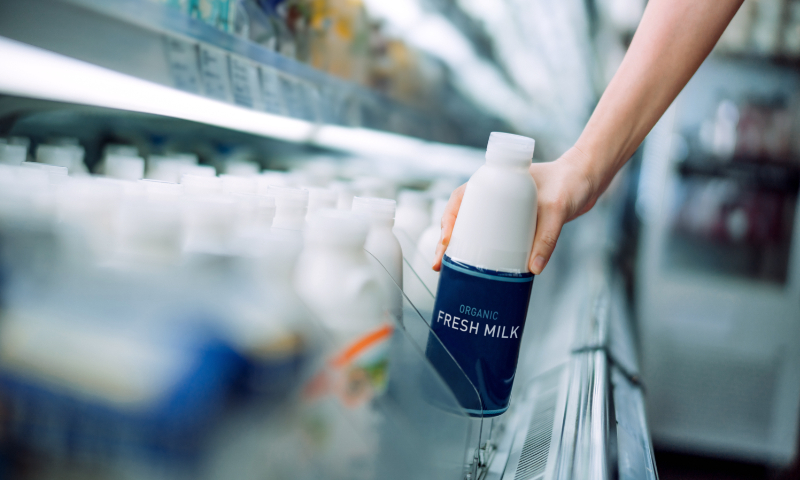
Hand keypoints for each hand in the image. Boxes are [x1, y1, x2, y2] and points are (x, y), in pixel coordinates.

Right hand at [432, 147, 597, 274]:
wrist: (587, 181)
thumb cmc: (570, 183)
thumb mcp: (557, 208)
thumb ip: (547, 237)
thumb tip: (534, 270)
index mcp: (495, 180)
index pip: (461, 198)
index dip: (448, 219)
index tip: (446, 241)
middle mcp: (494, 194)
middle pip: (460, 217)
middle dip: (445, 241)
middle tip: (439, 264)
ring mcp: (502, 209)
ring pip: (471, 228)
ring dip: (457, 249)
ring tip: (449, 271)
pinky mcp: (513, 223)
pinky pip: (489, 236)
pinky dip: (478, 251)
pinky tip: (473, 269)